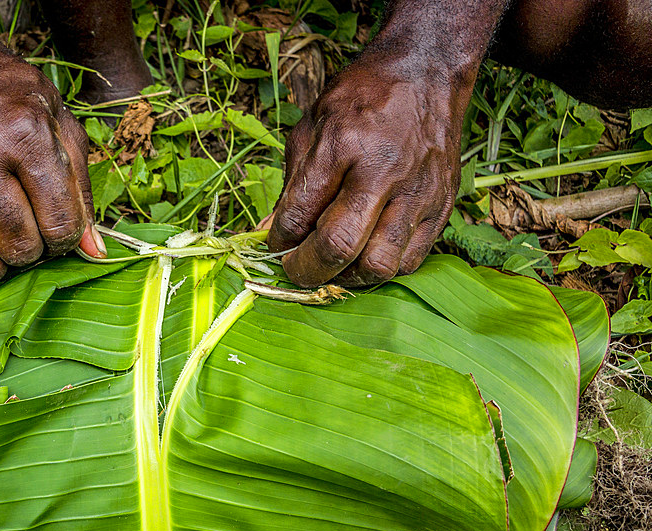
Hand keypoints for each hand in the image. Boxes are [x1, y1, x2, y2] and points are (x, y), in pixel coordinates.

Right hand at [0, 50, 103, 285]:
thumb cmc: (13, 103)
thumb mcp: (62, 129)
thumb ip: (80, 192)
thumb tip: (94, 252)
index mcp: (24, 133)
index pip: (60, 224)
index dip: (67, 237)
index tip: (58, 226)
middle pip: (19, 248)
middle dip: (34, 250)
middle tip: (29, 227)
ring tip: (0, 235)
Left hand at [266, 57, 466, 287]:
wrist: (427, 70)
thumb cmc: (363, 97)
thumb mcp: (313, 125)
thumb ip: (293, 184)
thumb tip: (271, 235)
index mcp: (343, 144)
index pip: (300, 214)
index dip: (279, 241)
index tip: (275, 245)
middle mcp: (384, 171)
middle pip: (340, 246)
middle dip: (308, 270)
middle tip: (296, 269)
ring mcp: (419, 192)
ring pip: (379, 265)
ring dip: (347, 277)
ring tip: (333, 267)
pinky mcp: (443, 206)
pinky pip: (410, 261)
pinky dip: (381, 269)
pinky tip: (365, 255)